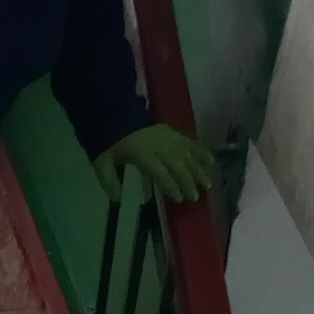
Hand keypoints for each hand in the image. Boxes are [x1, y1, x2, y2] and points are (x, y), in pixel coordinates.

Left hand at [91, 122, 214, 206]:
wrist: (114, 113)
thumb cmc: (109, 141)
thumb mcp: (101, 161)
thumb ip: (108, 180)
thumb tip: (117, 199)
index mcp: (140, 152)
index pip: (159, 171)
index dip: (170, 185)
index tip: (178, 199)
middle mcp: (158, 144)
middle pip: (177, 164)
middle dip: (187, 181)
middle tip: (195, 197)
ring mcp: (167, 137)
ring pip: (187, 154)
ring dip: (198, 169)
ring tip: (208, 184)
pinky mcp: (172, 132)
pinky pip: (189, 142)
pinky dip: (201, 151)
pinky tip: (211, 161)